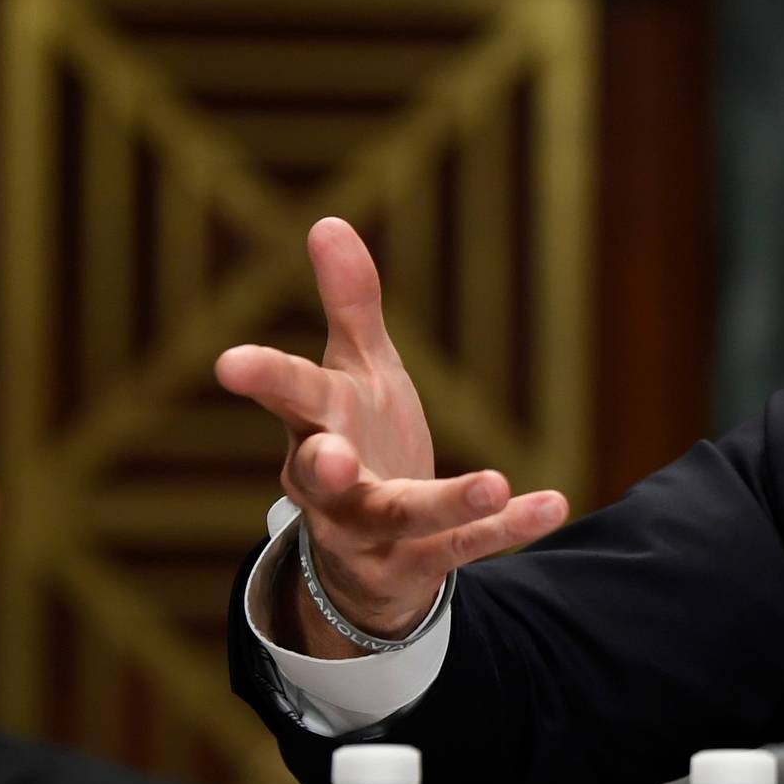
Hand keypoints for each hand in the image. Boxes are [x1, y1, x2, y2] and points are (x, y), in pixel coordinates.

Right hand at [215, 217, 567, 653]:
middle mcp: (331, 486)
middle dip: (323, 466)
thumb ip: (350, 305)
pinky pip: (463, 546)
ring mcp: (371, 531)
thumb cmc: (357, 442)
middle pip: (318, 474)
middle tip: (334, 457)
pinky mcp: (417, 563)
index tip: (228, 361)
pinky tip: (555, 503)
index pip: (288, 396)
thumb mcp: (359, 372)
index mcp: (314, 426)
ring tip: (493, 482)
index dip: (261, 377)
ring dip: (445, 501)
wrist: (365, 558)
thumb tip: (327, 220)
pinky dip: (505, 526)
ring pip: (399, 519)